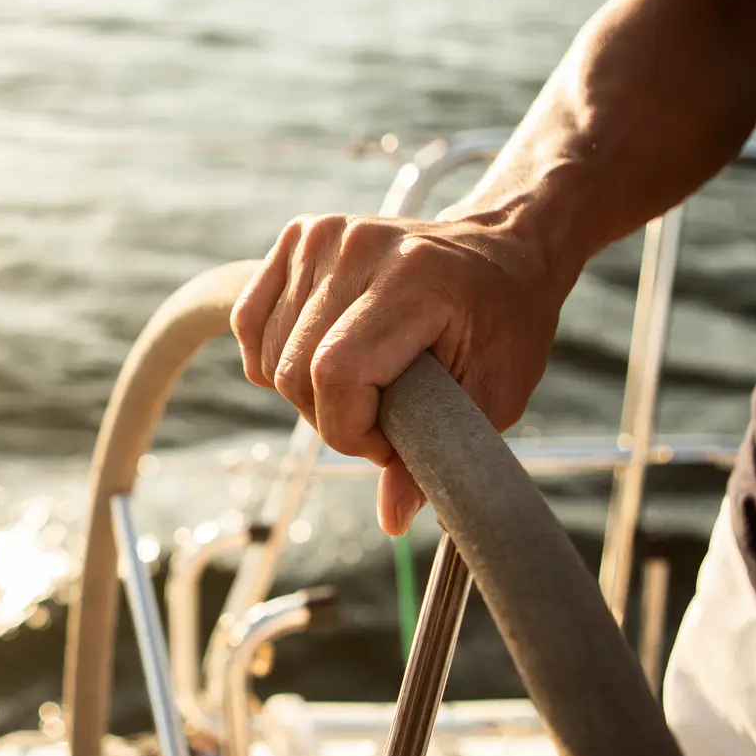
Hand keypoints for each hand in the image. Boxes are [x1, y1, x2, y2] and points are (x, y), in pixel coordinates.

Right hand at [230, 206, 569, 534]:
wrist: (504, 248)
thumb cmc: (506, 321)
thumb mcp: (494, 395)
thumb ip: (438, 454)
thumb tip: (390, 519)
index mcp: (413, 279)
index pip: (335, 374)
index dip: (352, 430)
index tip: (390, 440)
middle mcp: (357, 246)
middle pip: (295, 371)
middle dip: (333, 419)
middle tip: (384, 416)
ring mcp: (322, 235)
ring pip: (269, 356)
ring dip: (307, 393)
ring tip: (364, 384)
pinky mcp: (298, 236)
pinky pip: (249, 322)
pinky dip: (275, 358)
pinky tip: (320, 360)